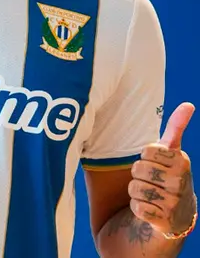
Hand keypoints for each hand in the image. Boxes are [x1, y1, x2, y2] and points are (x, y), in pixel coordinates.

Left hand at [129, 102, 196, 235]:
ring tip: (151, 195)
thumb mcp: (172, 153)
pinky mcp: (165, 221)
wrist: (176, 216)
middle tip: (152, 182)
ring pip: (135, 188)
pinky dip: (138, 209)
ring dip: (137, 192)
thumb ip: (176, 128)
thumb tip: (189, 104)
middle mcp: (182, 182)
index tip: (157, 165)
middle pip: (138, 169)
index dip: (146, 158)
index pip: (147, 151)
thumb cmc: (168, 177)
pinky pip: (137, 207)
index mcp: (182, 161)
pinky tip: (150, 210)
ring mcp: (175, 203)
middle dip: (139, 175)